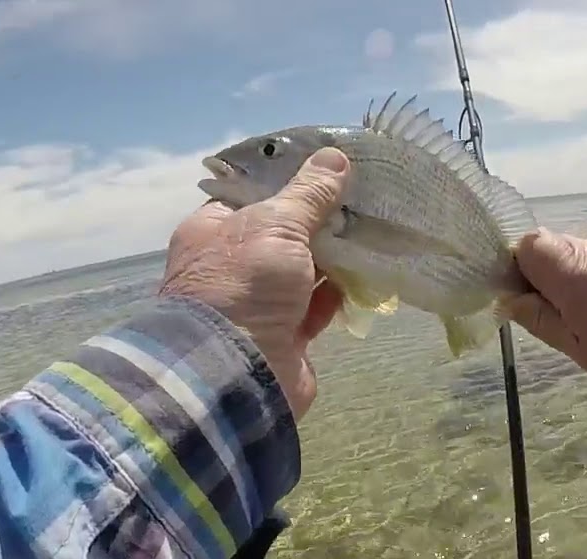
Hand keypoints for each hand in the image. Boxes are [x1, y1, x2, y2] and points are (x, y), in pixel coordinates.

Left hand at [158, 147, 349, 418]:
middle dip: (319, 218)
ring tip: (374, 228)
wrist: (237, 374)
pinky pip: (317, 305)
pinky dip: (339, 291)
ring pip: (303, 270)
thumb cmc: (244, 286)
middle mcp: (231, 266)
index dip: (289, 178)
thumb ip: (309, 194)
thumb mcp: (277, 225)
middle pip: (281, 232)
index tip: (329, 166)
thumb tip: (334, 157)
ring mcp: (258, 302)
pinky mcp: (286, 334)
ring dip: (334, 255)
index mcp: (212, 230)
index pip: (251, 193)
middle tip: (362, 195)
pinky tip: (368, 272)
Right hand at [502, 228, 586, 394]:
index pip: (527, 244)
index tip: (529, 298)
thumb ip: (541, 319)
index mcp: (573, 272)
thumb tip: (509, 300)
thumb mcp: (581, 350)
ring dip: (581, 279)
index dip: (520, 268)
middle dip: (550, 276)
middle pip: (555, 247)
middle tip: (565, 314)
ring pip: (585, 253)